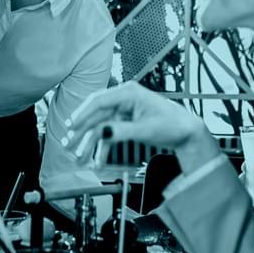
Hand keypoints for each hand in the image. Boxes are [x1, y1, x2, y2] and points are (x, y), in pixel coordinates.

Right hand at [63, 82, 217, 170]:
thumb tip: (103, 132)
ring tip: (78, 155)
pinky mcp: (125, 121)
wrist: (185, 132)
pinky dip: (102, 146)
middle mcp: (124, 99)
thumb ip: (122, 131)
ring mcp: (123, 110)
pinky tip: (96, 159)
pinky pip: (108, 133)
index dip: (83, 114)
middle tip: (68, 143)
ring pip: (100, 126)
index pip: (99, 101)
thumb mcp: (146, 130)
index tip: (71, 126)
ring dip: (89, 142)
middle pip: (96, 114)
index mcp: (129, 93)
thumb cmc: (172, 124)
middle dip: (81, 131)